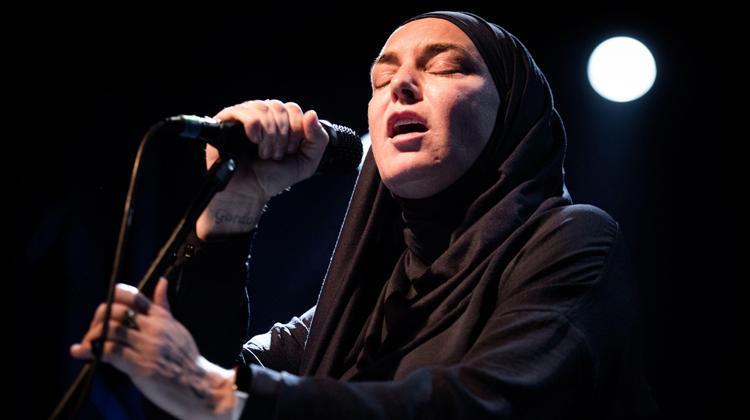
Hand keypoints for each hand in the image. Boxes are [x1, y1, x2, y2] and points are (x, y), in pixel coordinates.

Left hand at [71, 279, 237, 418]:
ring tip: (87, 344)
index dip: (113, 298)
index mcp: (161, 317)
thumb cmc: (184, 357)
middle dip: (98, 320)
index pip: (132, 295)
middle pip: (115, 311)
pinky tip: (82, 353)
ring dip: (92, 336)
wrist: (197, 384)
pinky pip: (111, 351)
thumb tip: (161, 282)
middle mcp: (153, 328)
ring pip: (111, 330)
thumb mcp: (176, 327)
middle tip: (94, 332)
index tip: (105, 312)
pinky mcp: (141, 365)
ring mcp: (147, 346)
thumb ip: (163, 307)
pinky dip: (92, 351)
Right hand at [196, 99, 328, 239]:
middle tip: (276, 156)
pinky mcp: (226, 121)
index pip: (293, 108)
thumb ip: (318, 139)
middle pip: (279, 107)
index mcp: (279, 121)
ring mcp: (244, 117)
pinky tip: (254, 140)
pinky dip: (253, 126)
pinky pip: (243, 111)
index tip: (290, 151)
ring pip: (263, 108)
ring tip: (264, 154)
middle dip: (283, 136)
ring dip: (269, 136)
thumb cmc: (272, 177)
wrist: (249, 193)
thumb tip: (311, 114)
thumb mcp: (306, 162)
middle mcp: (262, 115)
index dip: (296, 130)